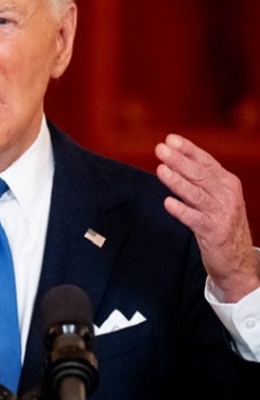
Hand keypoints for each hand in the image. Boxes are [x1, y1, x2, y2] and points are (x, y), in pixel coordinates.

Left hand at [156, 134, 259, 301]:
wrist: (238, 260)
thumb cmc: (221, 224)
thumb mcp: (216, 198)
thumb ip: (200, 181)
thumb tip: (174, 159)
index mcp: (228, 184)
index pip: (206, 162)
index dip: (189, 150)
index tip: (170, 139)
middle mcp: (227, 196)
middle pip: (200, 174)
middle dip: (179, 160)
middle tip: (161, 149)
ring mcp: (222, 214)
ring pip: (196, 194)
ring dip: (177, 181)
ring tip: (161, 169)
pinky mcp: (214, 232)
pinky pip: (195, 219)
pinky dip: (181, 210)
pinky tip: (168, 203)